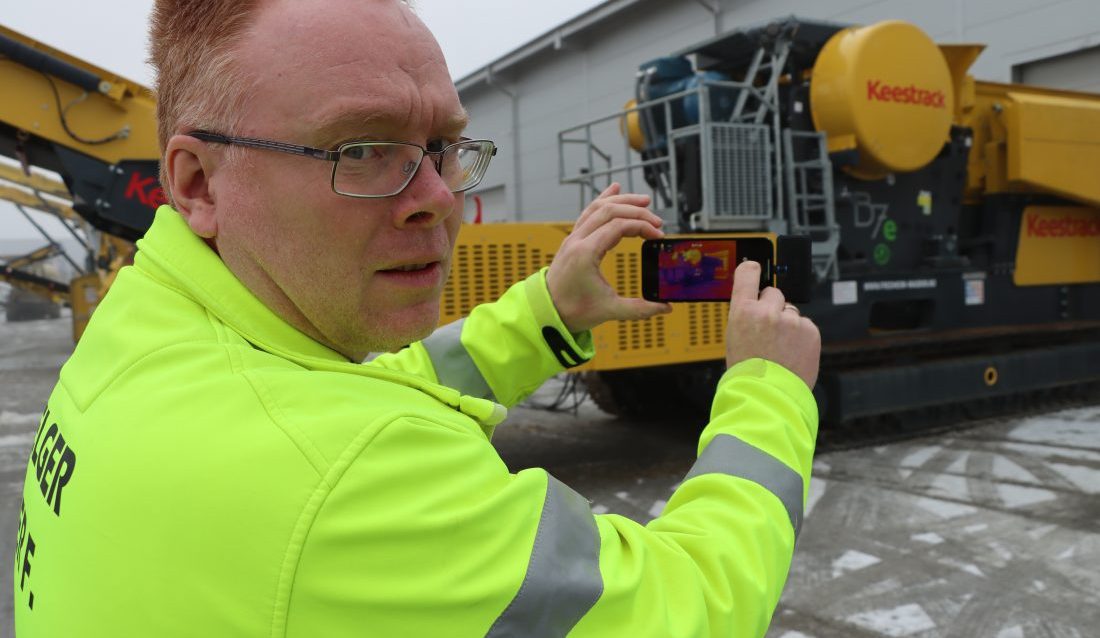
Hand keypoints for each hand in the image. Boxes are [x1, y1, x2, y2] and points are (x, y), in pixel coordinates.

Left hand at [546, 183, 671, 332]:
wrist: (547, 310)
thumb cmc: (573, 310)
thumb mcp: (609, 310)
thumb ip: (639, 309)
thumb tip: (665, 307)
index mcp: (585, 253)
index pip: (618, 226)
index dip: (642, 227)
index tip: (658, 236)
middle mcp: (577, 240)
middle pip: (609, 211)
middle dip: (636, 211)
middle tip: (657, 222)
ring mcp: (573, 237)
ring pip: (598, 207)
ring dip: (622, 201)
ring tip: (644, 201)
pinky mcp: (573, 238)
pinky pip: (589, 211)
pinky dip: (604, 199)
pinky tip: (615, 189)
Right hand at [726, 260, 820, 388]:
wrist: (767, 395)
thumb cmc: (748, 373)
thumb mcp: (734, 338)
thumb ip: (746, 317)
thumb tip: (756, 305)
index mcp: (743, 311)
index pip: (747, 274)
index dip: (753, 269)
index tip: (756, 267)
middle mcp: (767, 311)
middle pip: (774, 293)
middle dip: (773, 307)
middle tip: (769, 330)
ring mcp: (791, 320)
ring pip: (791, 311)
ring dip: (788, 324)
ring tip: (781, 347)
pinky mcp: (810, 331)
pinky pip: (806, 325)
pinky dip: (801, 336)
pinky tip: (792, 352)